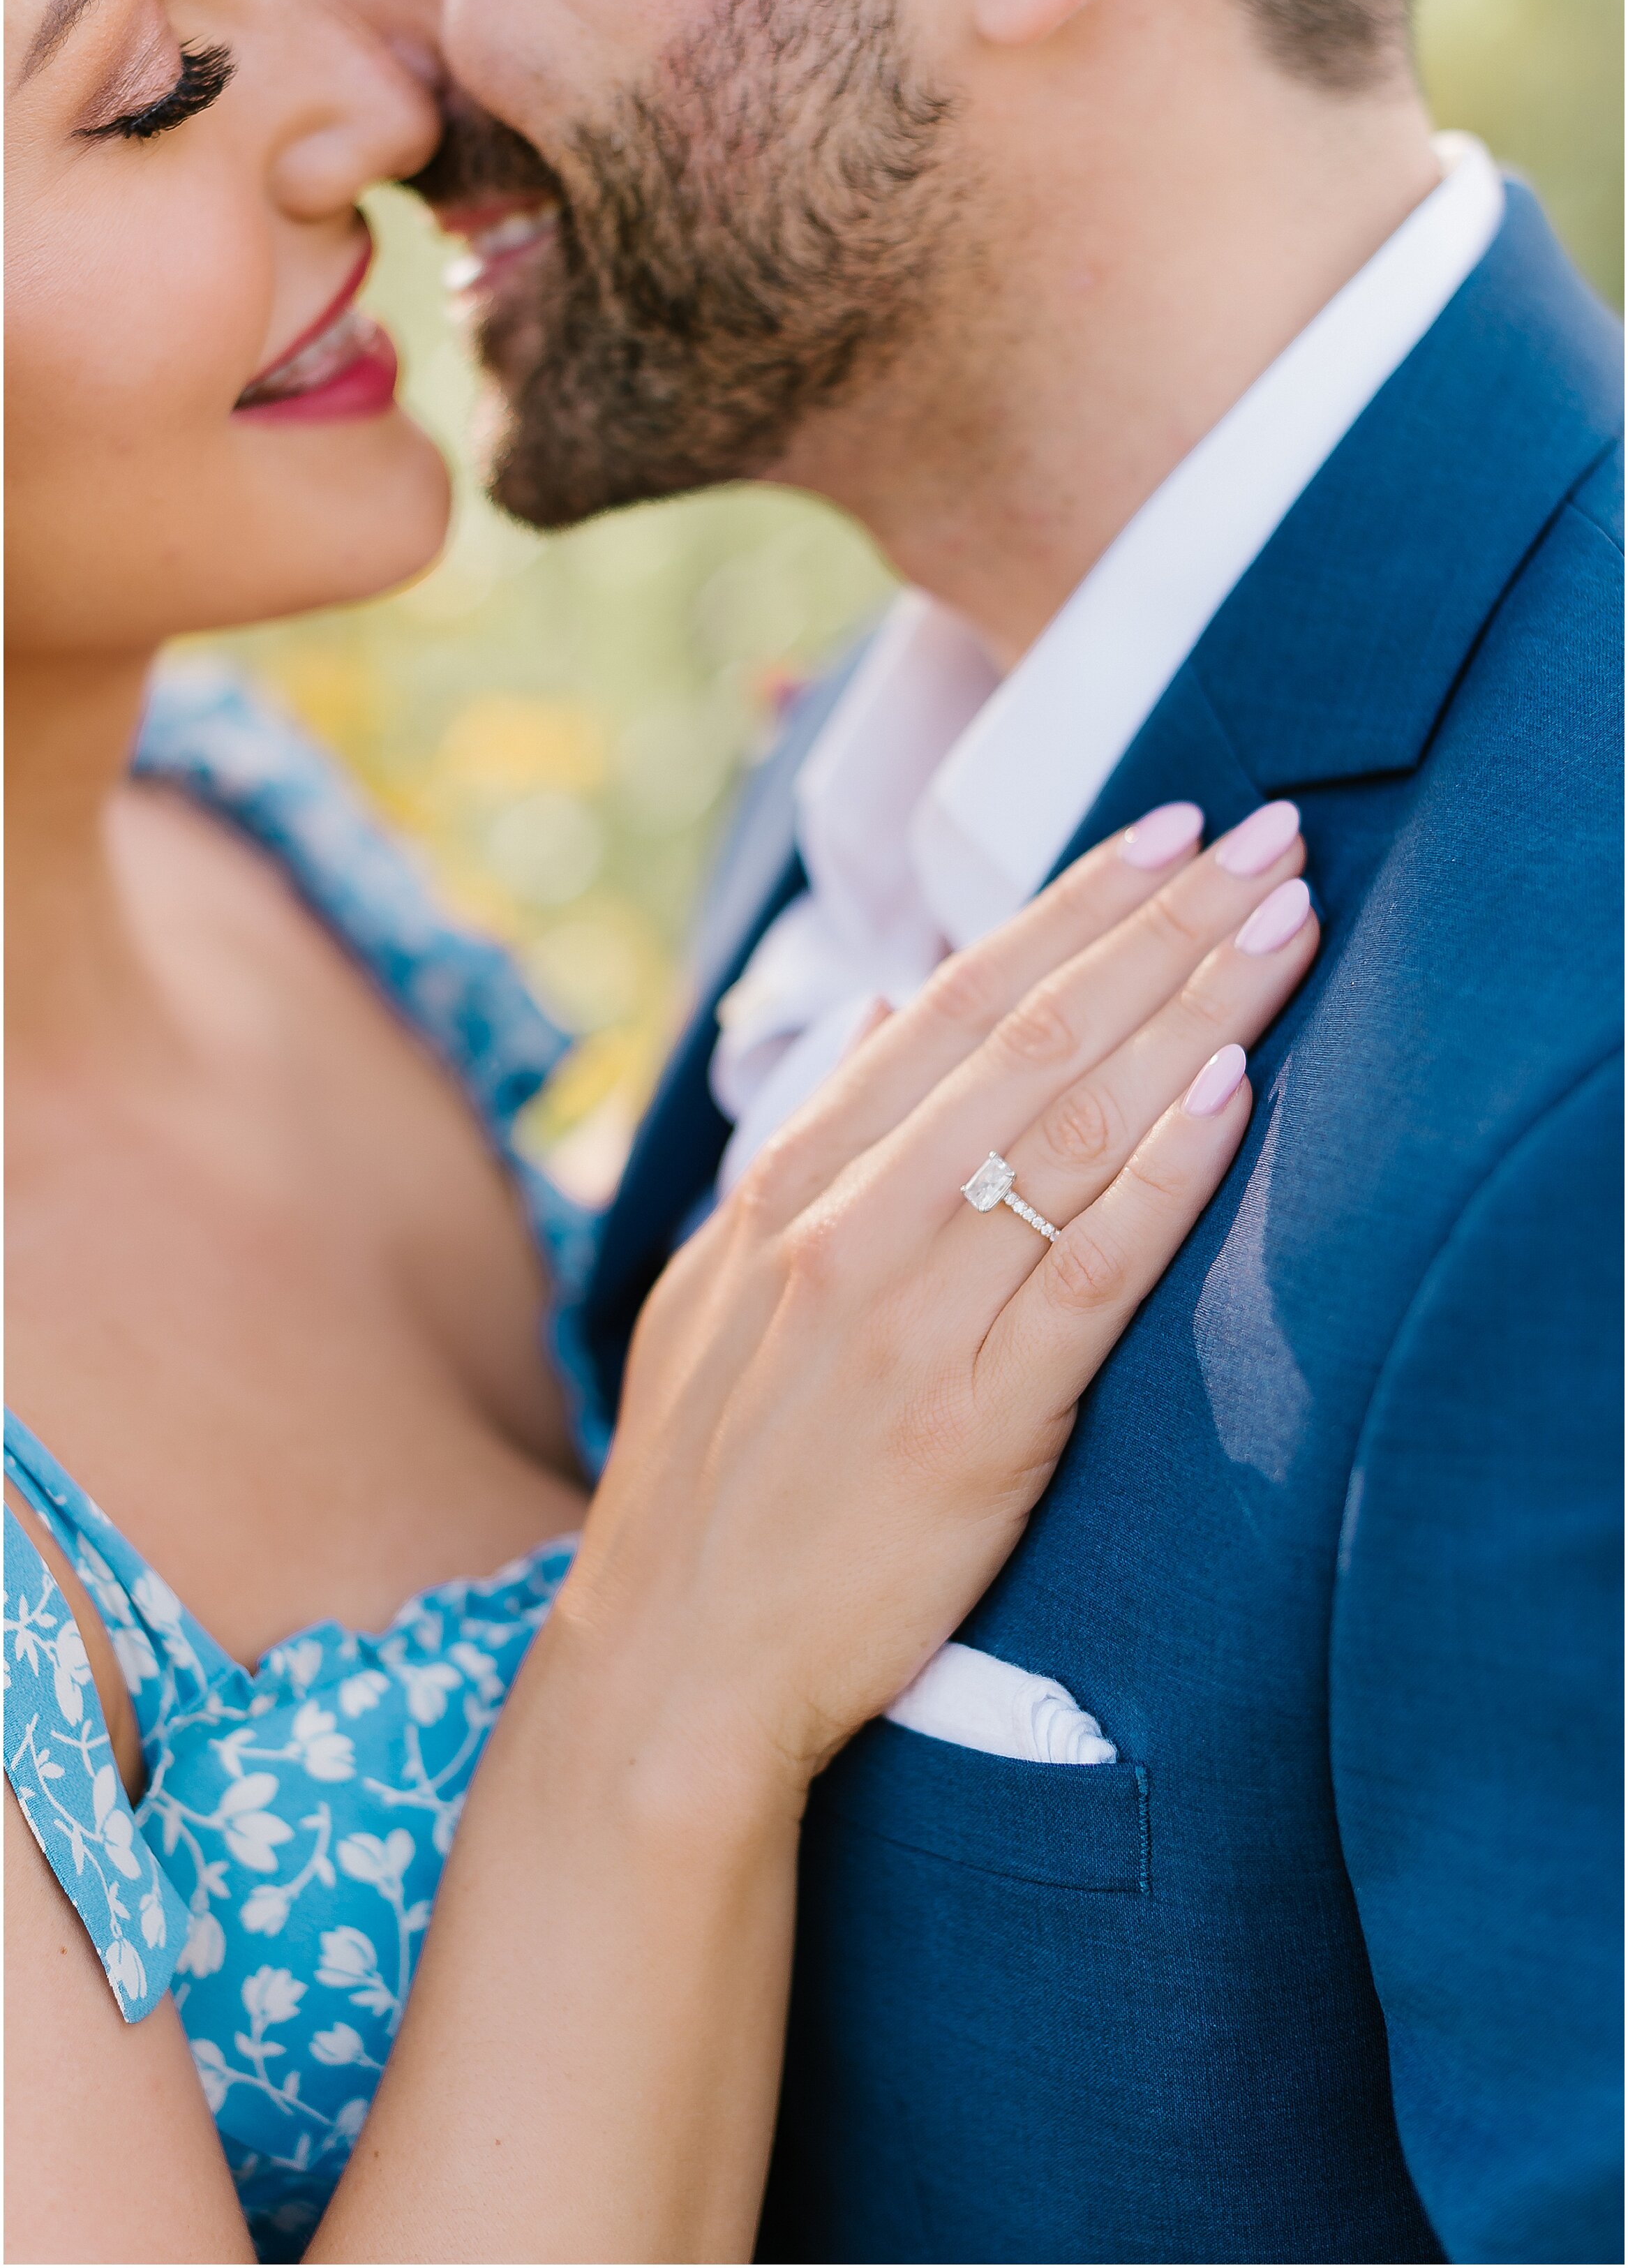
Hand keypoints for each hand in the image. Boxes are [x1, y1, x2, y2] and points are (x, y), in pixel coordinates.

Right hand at [550, 801, 1316, 1803]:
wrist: (675, 1663)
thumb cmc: (708, 1476)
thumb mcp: (713, 1286)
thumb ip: (798, 1144)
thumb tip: (871, 1011)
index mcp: (785, 1187)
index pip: (951, 1004)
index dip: (1070, 908)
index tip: (1166, 834)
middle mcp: (843, 1228)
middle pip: (1029, 1039)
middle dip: (1161, 926)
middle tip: (1268, 839)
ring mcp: (905, 1321)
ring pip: (1068, 1130)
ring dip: (1192, 1011)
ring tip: (1285, 925)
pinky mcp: (971, 1424)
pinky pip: (1083, 1276)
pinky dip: (1162, 1177)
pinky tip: (1232, 1092)